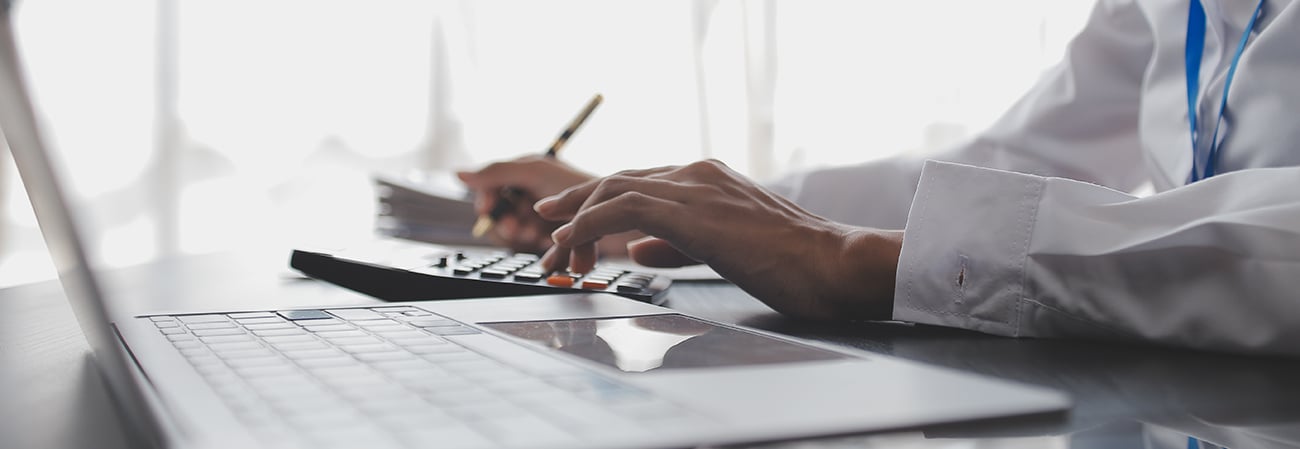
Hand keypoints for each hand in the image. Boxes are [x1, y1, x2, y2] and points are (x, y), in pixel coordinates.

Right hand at [457, 155, 640, 255]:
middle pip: (500, 212)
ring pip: (516, 233)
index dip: (488, 199)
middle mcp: (535, 191)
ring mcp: (547, 216)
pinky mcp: (560, 238)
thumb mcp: (535, 172)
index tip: (490, 210)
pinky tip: (550, 251)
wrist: (624, 216)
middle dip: (507, 221)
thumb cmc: (584, 186)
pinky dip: (541, 250)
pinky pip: (536, 249)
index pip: (489, 186)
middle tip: (519, 228)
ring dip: (523, 236)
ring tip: (536, 236)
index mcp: (528, 170)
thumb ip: (496, 171)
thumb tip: (458, 173)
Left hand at [534, 160, 901, 321]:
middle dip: (575, 209)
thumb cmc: (794, 264)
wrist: (831, 262)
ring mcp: (693, 186)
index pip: (638, 184)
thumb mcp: (725, 250)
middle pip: (617, 181)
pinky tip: (570, 244)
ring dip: (575, 223)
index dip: (597, 203)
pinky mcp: (689, 209)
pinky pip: (620, 208)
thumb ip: (679, 244)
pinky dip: (587, 224)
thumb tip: (639, 249)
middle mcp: (696, 174)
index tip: (567, 225)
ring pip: (612, 191)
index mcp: (708, 180)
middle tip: (548, 237)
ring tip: (556, 255)